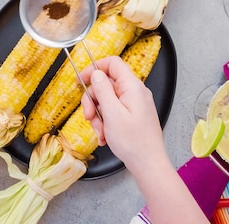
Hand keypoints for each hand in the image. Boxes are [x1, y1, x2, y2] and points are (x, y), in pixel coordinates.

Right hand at [80, 56, 165, 171]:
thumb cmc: (133, 142)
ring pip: (107, 100)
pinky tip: (105, 135)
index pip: (112, 63)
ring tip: (100, 131)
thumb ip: (103, 90)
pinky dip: (105, 122)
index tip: (80, 80)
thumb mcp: (112, 113)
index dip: (94, 68)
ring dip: (98, 115)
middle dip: (93, 100)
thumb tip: (95, 73)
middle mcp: (134, 92)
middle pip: (106, 84)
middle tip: (89, 116)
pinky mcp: (132, 115)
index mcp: (132, 87)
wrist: (148, 164)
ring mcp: (134, 104)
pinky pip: (113, 111)